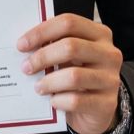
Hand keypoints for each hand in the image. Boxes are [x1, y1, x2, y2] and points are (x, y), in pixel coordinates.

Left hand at [18, 14, 122, 133]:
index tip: (22, 44)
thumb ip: (55, 46)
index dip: (42, 32)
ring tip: (38, 87)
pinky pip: (76, 100)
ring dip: (49, 82)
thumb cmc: (79, 76)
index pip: (69, 23)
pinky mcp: (107, 104)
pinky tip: (53, 101)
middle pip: (71, 46)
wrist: (97, 110)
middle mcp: (109, 54)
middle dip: (43, 56)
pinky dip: (59, 101)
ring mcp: (111, 79)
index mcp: (100, 34)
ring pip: (73, 76)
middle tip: (26, 67)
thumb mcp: (71, 57)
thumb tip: (25, 45)